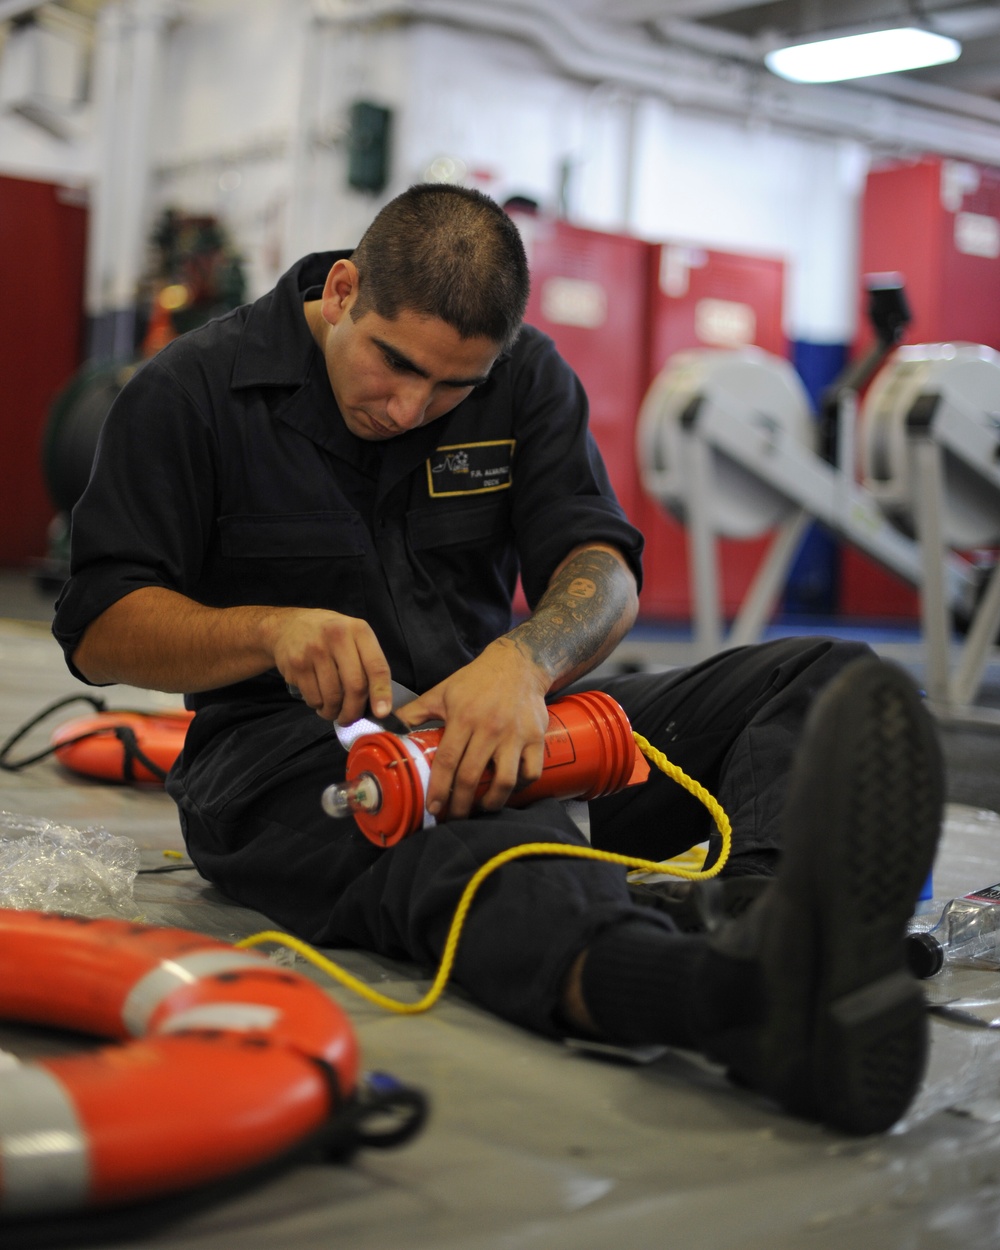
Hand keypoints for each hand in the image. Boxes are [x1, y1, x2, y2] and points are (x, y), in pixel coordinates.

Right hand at [264, 608, 392, 723]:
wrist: (288, 625)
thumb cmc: (329, 635)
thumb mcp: (353, 636)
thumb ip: (368, 662)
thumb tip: (379, 703)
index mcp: (359, 631)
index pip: (376, 666)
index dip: (381, 692)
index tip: (382, 713)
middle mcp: (338, 637)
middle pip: (355, 686)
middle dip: (354, 711)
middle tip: (350, 719)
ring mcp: (315, 650)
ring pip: (333, 697)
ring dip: (334, 712)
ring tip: (333, 710)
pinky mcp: (297, 664)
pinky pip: (313, 697)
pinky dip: (319, 706)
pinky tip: (319, 700)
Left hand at [396, 638, 550, 818]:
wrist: (518, 664)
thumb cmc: (476, 680)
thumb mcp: (441, 692)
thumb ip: (413, 713)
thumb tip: (386, 728)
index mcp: (464, 717)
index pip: (447, 760)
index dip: (438, 788)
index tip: (433, 808)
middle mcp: (490, 728)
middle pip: (472, 776)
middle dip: (460, 804)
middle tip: (453, 817)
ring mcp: (516, 735)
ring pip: (504, 780)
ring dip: (491, 802)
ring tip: (481, 809)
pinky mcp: (536, 738)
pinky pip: (530, 772)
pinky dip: (520, 788)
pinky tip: (507, 791)